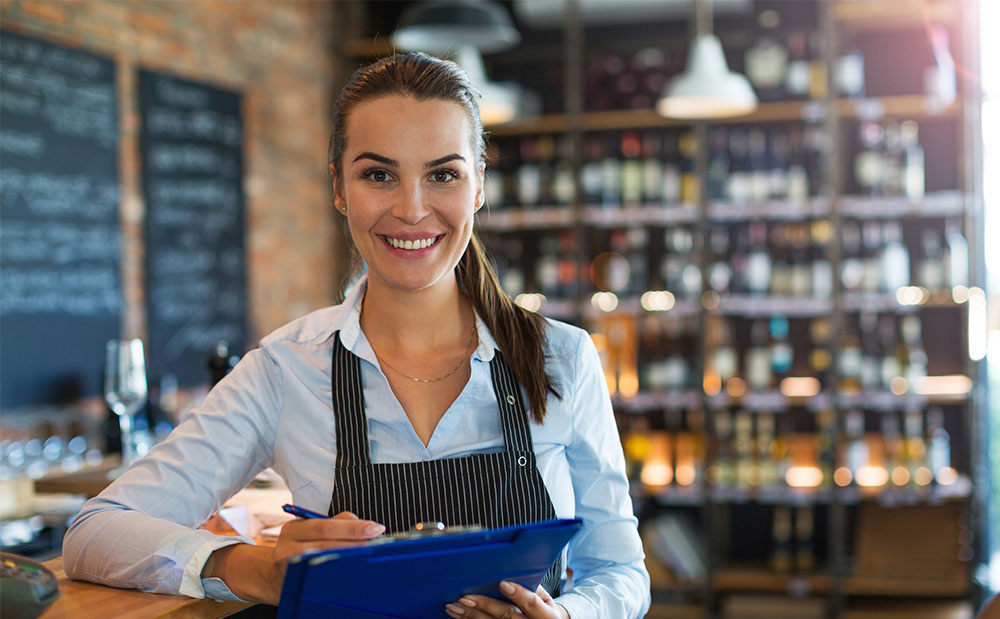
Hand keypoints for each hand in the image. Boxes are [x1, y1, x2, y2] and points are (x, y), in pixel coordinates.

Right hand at [208, 511, 384, 604]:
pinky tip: (353, 572)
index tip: (375, 528)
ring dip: (349, 557)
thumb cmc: (299, 549)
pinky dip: (338, 574)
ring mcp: (287, 568)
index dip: (352, 527)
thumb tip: (361, 524)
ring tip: (368, 555)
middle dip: (355, 542)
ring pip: (322, 560)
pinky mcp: (292, 585)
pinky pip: (318, 578)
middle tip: (377, 542)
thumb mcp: (309, 532)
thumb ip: (335, 524)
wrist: (271, 577)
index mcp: (293, 528)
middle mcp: (286, 547)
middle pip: (325, 542)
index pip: (325, 525)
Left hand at [445, 582, 569, 618]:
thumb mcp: (545, 598)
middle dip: (485, 605)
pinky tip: (458, 614)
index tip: (502, 583)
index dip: (518, 594)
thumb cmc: (542, 608)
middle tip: (465, 597)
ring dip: (470, 616)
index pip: (532, 604)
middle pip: (507, 616)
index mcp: (546, 615)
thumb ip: (532, 586)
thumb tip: (511, 570)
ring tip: (454, 606)